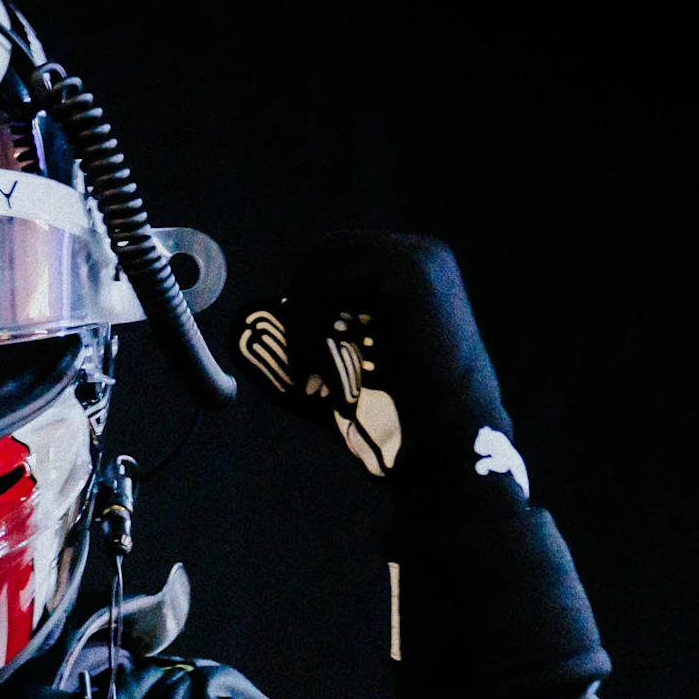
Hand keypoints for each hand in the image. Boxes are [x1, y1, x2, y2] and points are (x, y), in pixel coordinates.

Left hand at [235, 233, 529, 508]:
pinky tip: (318, 376)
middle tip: (299, 363)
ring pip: (316, 268)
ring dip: (300, 324)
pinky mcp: (400, 273)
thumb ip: (316, 336)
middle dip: (298, 305)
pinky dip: (306, 333)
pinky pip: (320, 288)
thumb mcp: (356, 366)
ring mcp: (413, 257)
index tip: (303, 354)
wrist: (451, 446)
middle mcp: (421, 253)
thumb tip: (246, 316)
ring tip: (311, 377)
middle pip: (321, 252)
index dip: (306, 299)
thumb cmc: (404, 421)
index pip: (338, 257)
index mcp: (421, 270)